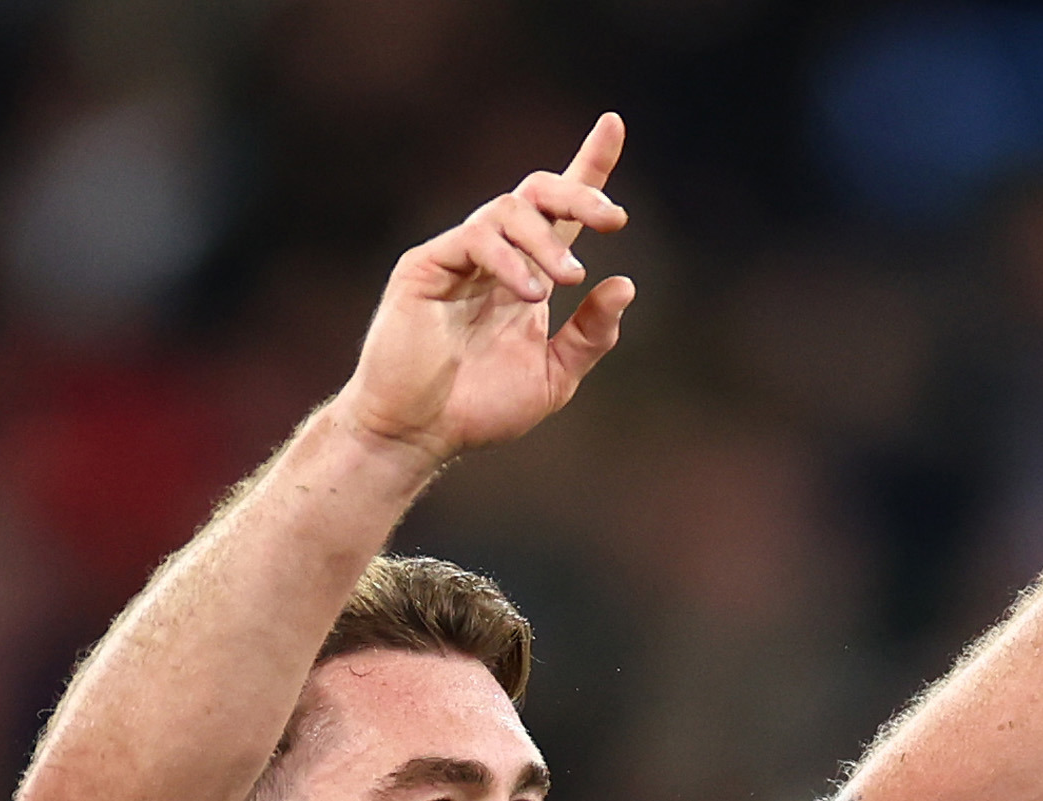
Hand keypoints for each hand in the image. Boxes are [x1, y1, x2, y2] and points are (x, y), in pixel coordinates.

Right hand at [330, 113, 634, 466]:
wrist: (418, 435)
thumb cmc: (476, 410)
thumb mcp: (553, 378)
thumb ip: (590, 336)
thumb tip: (625, 283)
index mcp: (526, 275)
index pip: (560, 210)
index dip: (588, 166)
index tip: (614, 123)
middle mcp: (494, 257)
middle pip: (538, 192)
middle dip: (580, 192)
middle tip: (614, 221)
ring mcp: (458, 257)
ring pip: (509, 209)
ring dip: (548, 240)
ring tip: (565, 281)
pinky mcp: (425, 265)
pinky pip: (475, 238)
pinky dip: (509, 259)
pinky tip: (529, 292)